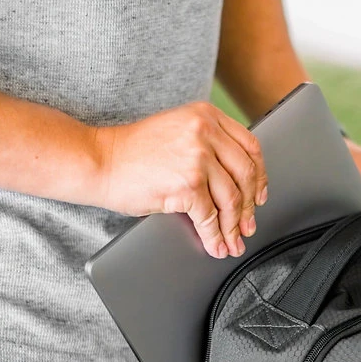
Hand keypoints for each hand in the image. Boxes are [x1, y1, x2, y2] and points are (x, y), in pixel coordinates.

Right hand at [93, 102, 268, 258]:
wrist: (100, 160)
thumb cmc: (132, 151)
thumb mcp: (177, 132)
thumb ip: (207, 145)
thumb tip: (235, 181)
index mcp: (206, 116)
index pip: (250, 147)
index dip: (259, 176)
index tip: (260, 195)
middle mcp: (205, 132)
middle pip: (246, 175)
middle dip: (249, 207)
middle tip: (247, 226)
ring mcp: (197, 158)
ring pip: (231, 199)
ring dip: (233, 227)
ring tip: (232, 242)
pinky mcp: (187, 184)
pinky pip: (210, 217)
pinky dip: (215, 236)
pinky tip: (215, 245)